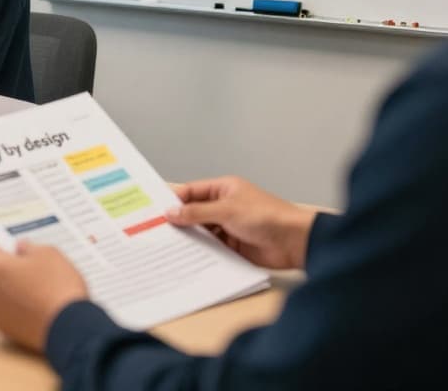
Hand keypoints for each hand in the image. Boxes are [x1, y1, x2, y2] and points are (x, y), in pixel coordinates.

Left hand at [0, 240, 88, 352]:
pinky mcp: (6, 330)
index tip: (9, 244)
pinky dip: (17, 308)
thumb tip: (21, 248)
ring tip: (37, 289)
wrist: (69, 326)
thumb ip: (29, 247)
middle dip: (7, 267)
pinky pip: (7, 312)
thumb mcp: (49, 254)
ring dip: (11, 289)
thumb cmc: (58, 288)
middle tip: (30, 267)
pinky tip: (37, 307)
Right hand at [165, 176, 317, 269]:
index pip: (192, 192)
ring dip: (188, 238)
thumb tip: (171, 213)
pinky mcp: (232, 246)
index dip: (173, 200)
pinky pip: (210, 248)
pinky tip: (184, 258)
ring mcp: (228, 227)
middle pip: (194, 213)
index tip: (154, 210)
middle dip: (178, 221)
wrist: (294, 242)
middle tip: (153, 230)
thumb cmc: (266, 217)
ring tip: (164, 246)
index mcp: (224, 189)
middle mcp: (224, 207)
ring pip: (201, 232)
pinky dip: (199, 252)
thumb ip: (197, 213)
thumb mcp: (227, 210)